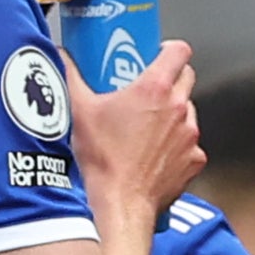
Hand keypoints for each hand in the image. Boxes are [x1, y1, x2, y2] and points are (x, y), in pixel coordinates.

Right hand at [66, 40, 202, 215]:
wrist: (118, 205)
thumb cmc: (101, 161)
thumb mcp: (79, 110)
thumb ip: (70, 75)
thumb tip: (61, 56)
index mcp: (155, 89)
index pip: (178, 51)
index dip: (168, 49)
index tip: (157, 54)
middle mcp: (178, 109)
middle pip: (186, 78)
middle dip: (170, 79)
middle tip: (147, 89)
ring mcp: (189, 136)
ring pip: (188, 111)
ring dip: (173, 113)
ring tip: (148, 125)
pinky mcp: (193, 161)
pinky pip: (189, 144)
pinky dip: (176, 145)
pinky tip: (155, 153)